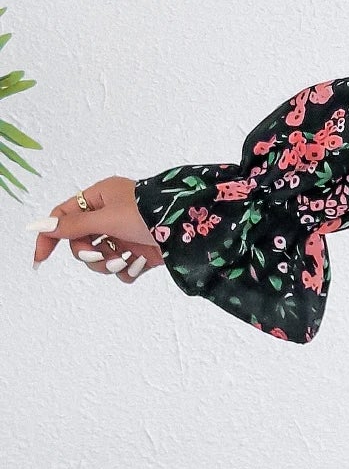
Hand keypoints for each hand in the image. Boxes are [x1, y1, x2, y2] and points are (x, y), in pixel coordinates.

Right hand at [27, 176, 163, 282]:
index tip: (40, 259)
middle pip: (80, 242)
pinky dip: (128, 271)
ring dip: (107, 265)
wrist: (188, 228)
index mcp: (100, 198)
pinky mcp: (141, 253)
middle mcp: (110, 216)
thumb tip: (39, 226)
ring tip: (123, 261)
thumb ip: (73, 225)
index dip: (50, 236)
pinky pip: (122, 269)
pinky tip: (139, 264)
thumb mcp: (106, 218)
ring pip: (100, 259)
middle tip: (99, 255)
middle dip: (87, 253)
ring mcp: (125, 235)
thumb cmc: (148, 213)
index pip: (63, 216)